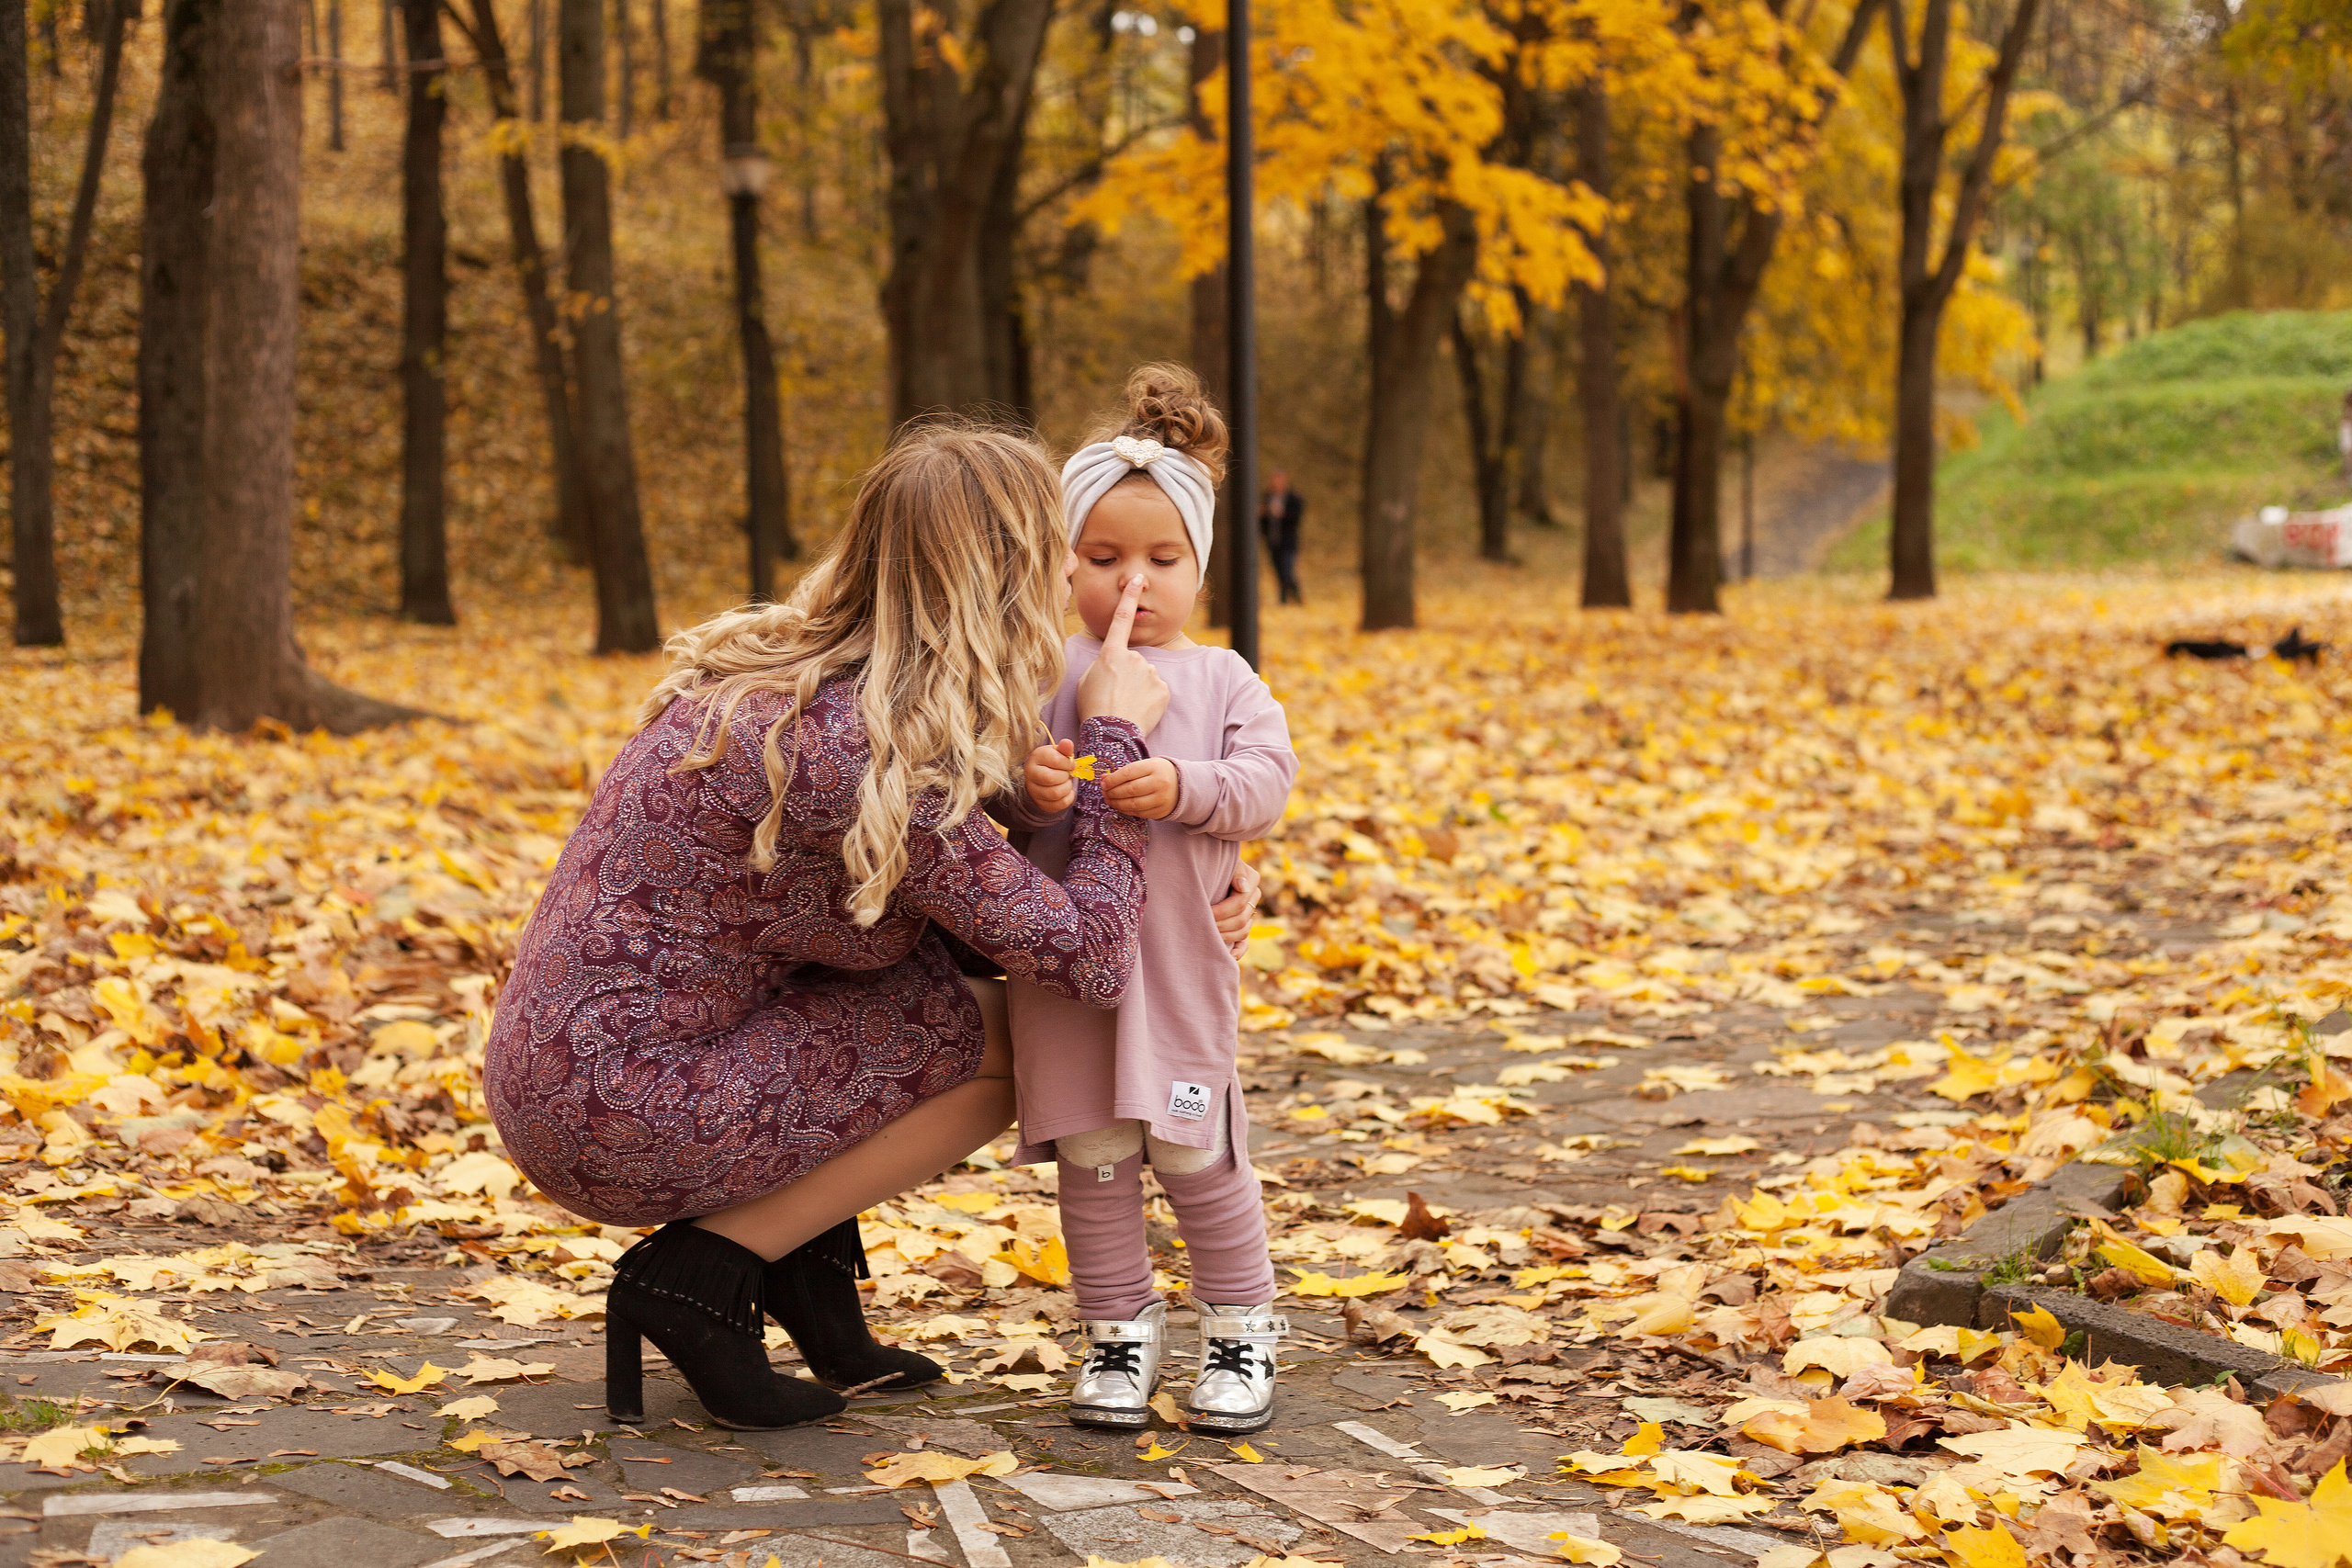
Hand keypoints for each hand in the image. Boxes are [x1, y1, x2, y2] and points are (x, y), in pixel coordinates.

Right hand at [1025, 738, 1076, 814]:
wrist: (1043, 777)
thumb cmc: (1053, 763)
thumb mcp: (1058, 752)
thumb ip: (1064, 749)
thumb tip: (1068, 743)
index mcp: (1036, 757)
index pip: (1055, 760)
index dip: (1068, 763)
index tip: (1070, 764)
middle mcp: (1030, 773)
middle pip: (1050, 778)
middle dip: (1065, 776)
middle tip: (1067, 774)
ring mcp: (1033, 790)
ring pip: (1054, 793)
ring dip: (1067, 788)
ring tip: (1066, 782)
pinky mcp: (1041, 803)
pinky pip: (1059, 804)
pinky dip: (1068, 798)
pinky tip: (1066, 792)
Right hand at [1075, 574, 1169, 733]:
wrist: (1111, 735)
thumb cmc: (1093, 708)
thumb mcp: (1086, 680)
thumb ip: (1102, 664)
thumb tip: (1115, 662)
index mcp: (1111, 653)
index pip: (1122, 618)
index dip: (1130, 596)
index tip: (1139, 579)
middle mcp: (1134, 657)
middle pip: (1134, 661)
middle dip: (1128, 675)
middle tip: (1115, 695)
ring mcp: (1151, 672)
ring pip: (1147, 676)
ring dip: (1139, 688)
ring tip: (1126, 705)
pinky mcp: (1164, 689)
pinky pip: (1157, 690)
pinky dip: (1151, 699)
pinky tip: (1140, 710)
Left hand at [1101, 757, 1178, 819]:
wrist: (1182, 785)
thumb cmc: (1158, 773)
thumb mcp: (1146, 765)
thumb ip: (1126, 771)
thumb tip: (1104, 779)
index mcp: (1155, 767)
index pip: (1128, 773)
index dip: (1113, 779)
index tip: (1103, 783)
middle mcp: (1160, 783)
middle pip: (1130, 790)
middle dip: (1113, 792)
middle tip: (1104, 792)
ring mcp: (1161, 799)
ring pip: (1133, 804)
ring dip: (1117, 803)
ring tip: (1108, 800)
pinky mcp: (1160, 811)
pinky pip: (1138, 813)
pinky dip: (1125, 810)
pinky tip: (1119, 805)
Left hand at [1211, 859, 1261, 955]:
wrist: (1205, 863)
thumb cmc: (1211, 859)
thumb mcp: (1223, 860)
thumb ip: (1236, 871)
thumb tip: (1243, 887)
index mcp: (1252, 880)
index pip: (1240, 902)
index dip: (1222, 909)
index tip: (1205, 912)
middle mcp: (1253, 898)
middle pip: (1240, 919)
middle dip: (1220, 924)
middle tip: (1201, 927)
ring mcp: (1250, 913)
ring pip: (1242, 931)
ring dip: (1225, 937)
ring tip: (1206, 936)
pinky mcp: (1243, 926)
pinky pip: (1245, 943)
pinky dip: (1238, 951)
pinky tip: (1227, 957)